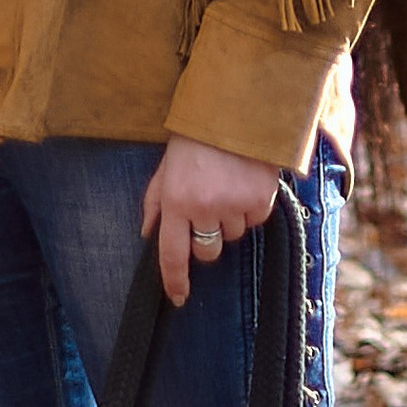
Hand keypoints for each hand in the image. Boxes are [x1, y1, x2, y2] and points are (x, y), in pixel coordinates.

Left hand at [142, 136, 280, 307]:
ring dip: (229, 219)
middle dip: (206, 239)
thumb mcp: (166, 167)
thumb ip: (155, 202)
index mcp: (175, 200)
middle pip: (207, 252)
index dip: (175, 281)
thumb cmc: (195, 138)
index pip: (172, 254)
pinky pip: (254, 220)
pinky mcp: (259, 199)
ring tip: (226, 184)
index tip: (178, 297)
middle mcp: (204, 207)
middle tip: (208, 210)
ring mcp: (233, 204)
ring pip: (233, 235)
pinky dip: (250, 208)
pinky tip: (244, 182)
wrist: (235, 109)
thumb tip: (147, 234)